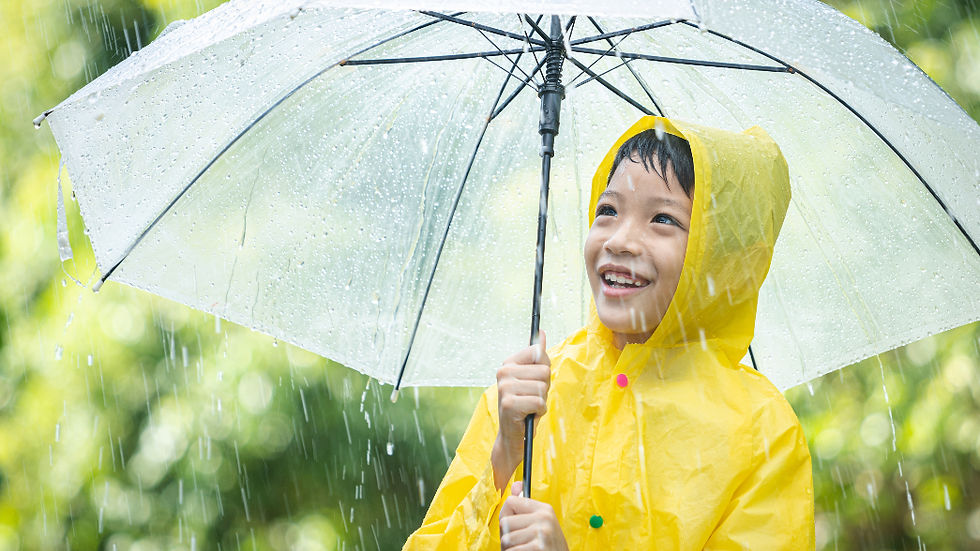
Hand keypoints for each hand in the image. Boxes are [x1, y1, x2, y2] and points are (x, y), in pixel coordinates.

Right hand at [492, 331, 549, 491]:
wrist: (513, 435)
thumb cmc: (525, 405)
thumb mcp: (532, 379)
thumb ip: (537, 357)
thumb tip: (542, 333)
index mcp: (508, 363)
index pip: (539, 354)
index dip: (543, 371)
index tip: (533, 381)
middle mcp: (503, 372)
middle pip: (544, 371)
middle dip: (544, 387)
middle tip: (532, 398)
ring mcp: (504, 387)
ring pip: (543, 387)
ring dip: (542, 401)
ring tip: (530, 407)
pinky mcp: (509, 404)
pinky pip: (540, 402)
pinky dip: (539, 412)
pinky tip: (529, 415)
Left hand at [500, 481, 567, 550]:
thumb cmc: (548, 547)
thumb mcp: (541, 524)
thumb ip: (526, 506)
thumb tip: (516, 485)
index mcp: (544, 509)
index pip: (510, 502)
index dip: (507, 517)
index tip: (515, 527)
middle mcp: (544, 518)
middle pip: (504, 523)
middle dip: (507, 537)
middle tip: (522, 544)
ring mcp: (542, 533)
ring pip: (505, 540)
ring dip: (510, 550)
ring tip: (525, 550)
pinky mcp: (538, 548)